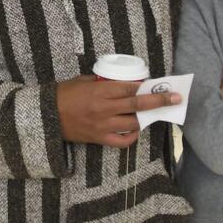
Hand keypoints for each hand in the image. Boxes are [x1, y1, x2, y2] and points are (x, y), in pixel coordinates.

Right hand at [56, 75, 182, 147]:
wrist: (46, 117)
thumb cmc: (63, 95)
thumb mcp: (82, 81)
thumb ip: (101, 82)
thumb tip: (119, 82)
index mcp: (100, 91)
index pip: (130, 88)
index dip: (146, 86)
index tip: (159, 84)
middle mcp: (104, 108)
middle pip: (137, 104)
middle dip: (159, 101)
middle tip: (176, 98)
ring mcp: (103, 125)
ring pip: (132, 123)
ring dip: (145, 118)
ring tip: (153, 114)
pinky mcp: (99, 138)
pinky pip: (121, 141)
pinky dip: (131, 137)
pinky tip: (135, 131)